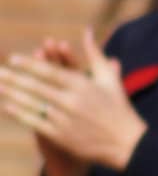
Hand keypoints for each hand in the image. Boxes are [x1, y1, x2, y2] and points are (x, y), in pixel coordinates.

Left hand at [0, 27, 145, 169]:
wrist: (128, 145)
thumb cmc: (119, 109)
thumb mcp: (110, 78)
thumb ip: (95, 53)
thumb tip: (87, 30)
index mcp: (82, 85)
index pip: (50, 72)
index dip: (30, 64)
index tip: (13, 59)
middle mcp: (71, 101)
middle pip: (36, 87)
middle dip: (13, 78)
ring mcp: (65, 120)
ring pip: (32, 104)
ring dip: (12, 94)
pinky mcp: (62, 137)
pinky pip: (36, 123)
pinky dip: (20, 114)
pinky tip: (7, 106)